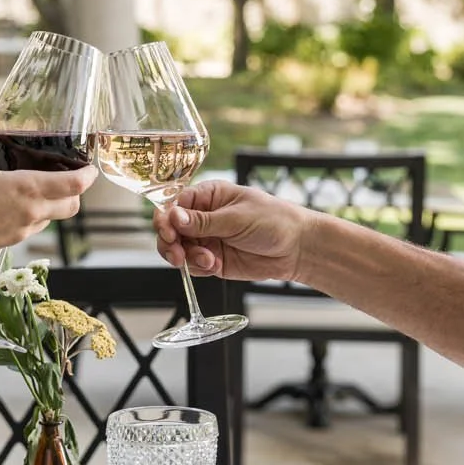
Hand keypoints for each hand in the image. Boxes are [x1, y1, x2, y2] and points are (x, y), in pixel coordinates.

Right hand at [0, 92, 97, 273]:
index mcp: (26, 190)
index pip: (75, 185)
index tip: (91, 166)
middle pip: (72, 205)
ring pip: (53, 218)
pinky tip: (16, 202)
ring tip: (40, 184)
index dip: (89, 175)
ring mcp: (21, 230)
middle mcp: (31, 213)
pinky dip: (35, 214)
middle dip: (76, 190)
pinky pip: (33, 227)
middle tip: (69, 173)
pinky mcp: (9, 241)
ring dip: (54, 202)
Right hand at [153, 179, 315, 281]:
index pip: (174, 205)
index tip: (169, 233)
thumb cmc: (274, 220)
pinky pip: (193, 266)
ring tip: (208, 260)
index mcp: (208, 196)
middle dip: (170, 243)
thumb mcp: (237, 218)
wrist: (297, 248)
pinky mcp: (213, 259)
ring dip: (187, 258)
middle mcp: (203, 217)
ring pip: (179, 250)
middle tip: (178, 255)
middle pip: (170, 230)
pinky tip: (215, 265)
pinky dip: (199, 268)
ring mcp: (207, 239)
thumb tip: (174, 217)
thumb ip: (203, 221)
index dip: (166, 219)